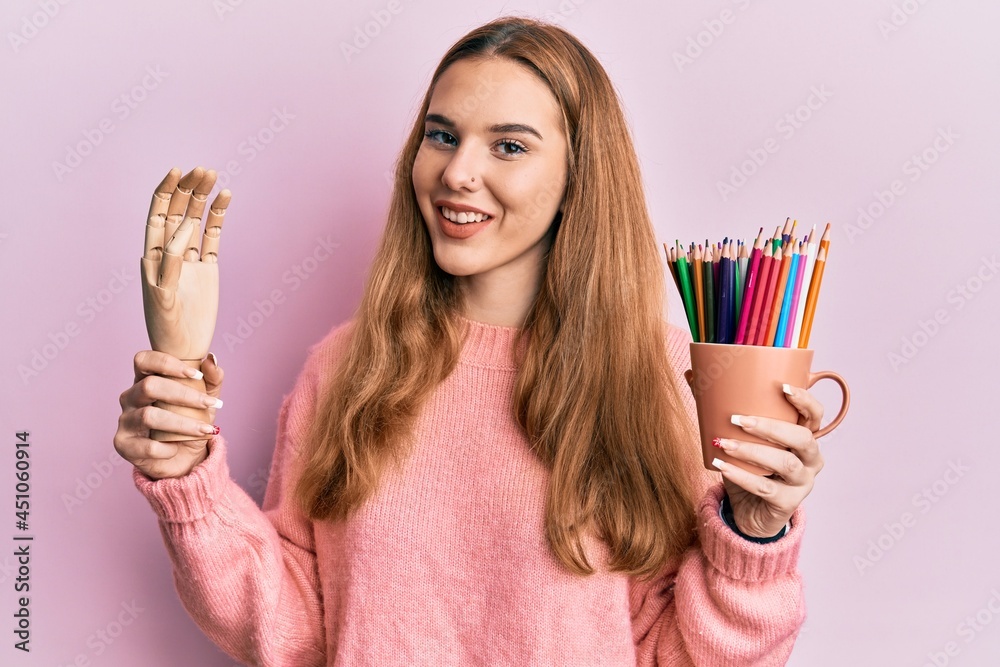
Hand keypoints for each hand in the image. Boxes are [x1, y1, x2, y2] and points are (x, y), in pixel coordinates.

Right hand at [115, 351, 224, 479]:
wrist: (184, 459)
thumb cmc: (191, 421)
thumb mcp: (206, 399)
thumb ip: (212, 379)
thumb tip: (212, 360)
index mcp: (146, 380)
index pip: (144, 360)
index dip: (167, 363)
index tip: (196, 374)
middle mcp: (130, 398)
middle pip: (149, 386)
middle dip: (184, 395)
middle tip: (210, 405)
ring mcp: (124, 421)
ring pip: (149, 416)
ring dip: (183, 424)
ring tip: (205, 430)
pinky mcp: (123, 445)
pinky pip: (146, 446)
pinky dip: (167, 448)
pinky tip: (176, 448)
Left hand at [140, 167, 229, 439]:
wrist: (184, 348)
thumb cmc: (167, 326)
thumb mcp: (163, 295)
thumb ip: (171, 263)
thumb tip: (183, 232)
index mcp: (154, 253)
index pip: (158, 213)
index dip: (166, 191)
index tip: (176, 171)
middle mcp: (171, 251)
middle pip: (178, 210)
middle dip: (188, 188)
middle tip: (202, 170)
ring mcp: (191, 257)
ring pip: (197, 218)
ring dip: (203, 196)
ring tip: (213, 176)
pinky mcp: (209, 267)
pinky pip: (214, 235)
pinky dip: (219, 216)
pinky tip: (226, 197)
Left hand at [712, 385, 824, 537]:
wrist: (748, 512)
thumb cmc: (748, 468)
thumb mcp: (739, 438)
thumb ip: (721, 408)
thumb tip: (692, 374)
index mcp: (804, 437)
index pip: (815, 415)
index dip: (805, 400)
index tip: (782, 387)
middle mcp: (811, 459)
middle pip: (802, 438)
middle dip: (770, 427)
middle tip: (737, 420)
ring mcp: (802, 483)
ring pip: (785, 463)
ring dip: (752, 451)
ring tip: (723, 442)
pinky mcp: (787, 503)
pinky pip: (766, 488)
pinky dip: (741, 475)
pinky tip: (721, 465)